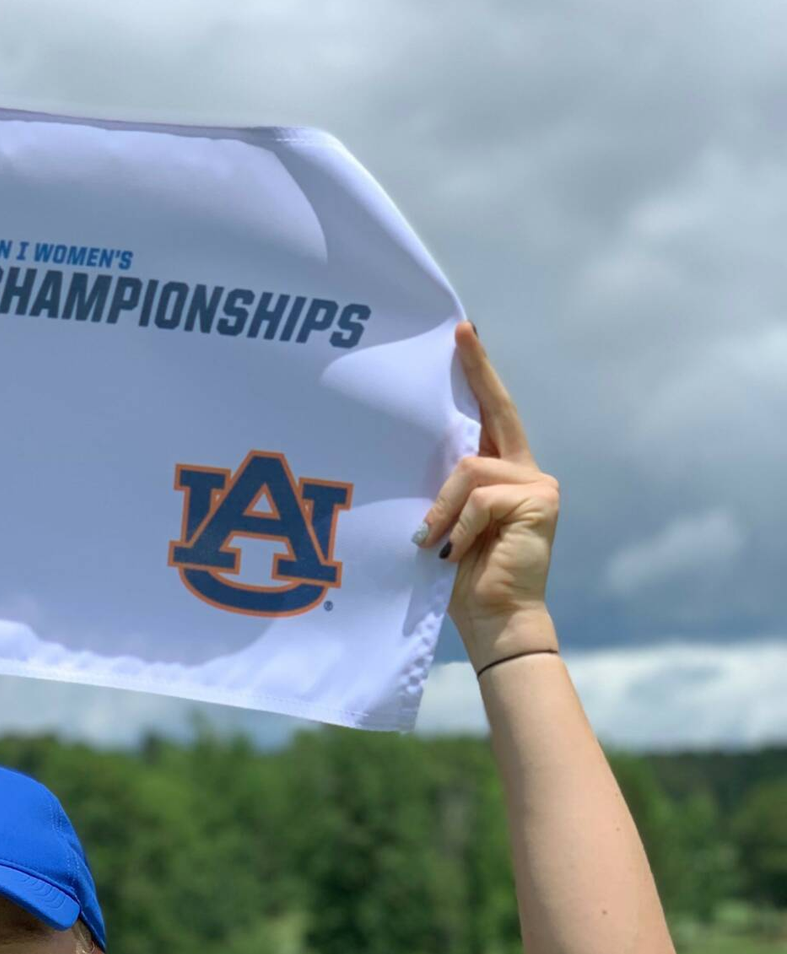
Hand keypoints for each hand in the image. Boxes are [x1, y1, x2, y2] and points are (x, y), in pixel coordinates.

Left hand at [415, 323, 559, 668]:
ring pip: (470, 466)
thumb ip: (442, 486)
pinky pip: (480, 497)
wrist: (493, 621)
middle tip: (459, 332)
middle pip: (497, 412)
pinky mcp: (539, 501)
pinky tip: (453, 553)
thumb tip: (414, 445)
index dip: (478, 374)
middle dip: (477, 371)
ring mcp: (536, 484)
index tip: (462, 333)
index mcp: (500, 473)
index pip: (489, 414)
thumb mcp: (442, 522)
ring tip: (431, 542)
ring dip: (442, 507)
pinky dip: (457, 526)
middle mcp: (525, 470)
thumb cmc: (460, 579)